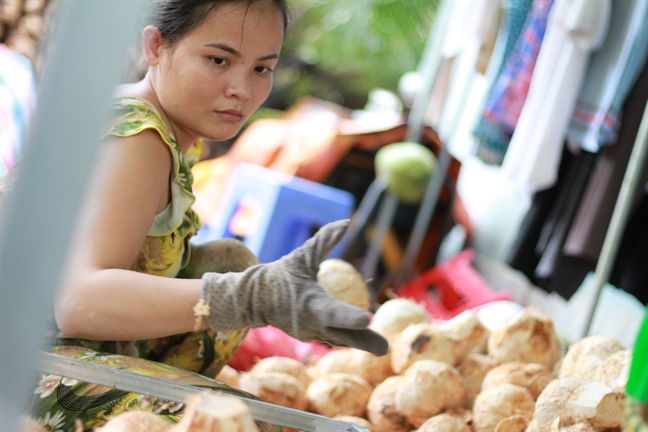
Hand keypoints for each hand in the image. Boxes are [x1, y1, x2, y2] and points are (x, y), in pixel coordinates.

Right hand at [200, 220, 388, 355]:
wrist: (255, 299)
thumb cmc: (282, 274)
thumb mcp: (302, 255)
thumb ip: (325, 239)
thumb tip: (347, 222)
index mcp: (309, 303)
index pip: (332, 312)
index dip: (349, 317)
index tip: (368, 318)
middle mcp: (311, 323)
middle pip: (342, 335)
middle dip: (363, 341)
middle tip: (384, 347)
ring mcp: (311, 334)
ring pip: (341, 340)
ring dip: (362, 343)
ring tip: (381, 347)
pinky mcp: (312, 338)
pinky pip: (335, 340)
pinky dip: (351, 340)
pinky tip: (370, 343)